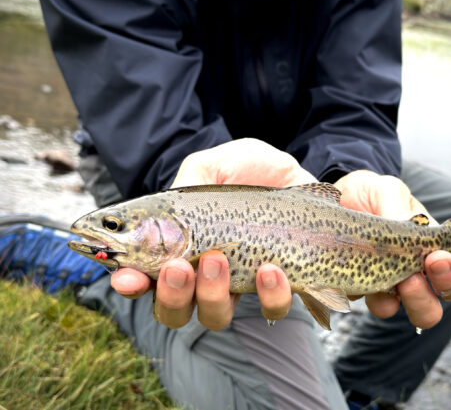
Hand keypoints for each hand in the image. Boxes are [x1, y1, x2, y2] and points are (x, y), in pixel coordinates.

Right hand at [111, 139, 313, 328]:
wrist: (294, 172)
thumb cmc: (248, 168)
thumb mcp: (214, 163)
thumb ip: (189, 178)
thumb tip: (174, 202)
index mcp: (179, 246)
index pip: (144, 276)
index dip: (130, 284)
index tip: (127, 277)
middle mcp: (203, 273)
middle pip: (173, 311)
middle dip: (170, 296)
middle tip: (178, 267)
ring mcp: (240, 282)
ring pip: (215, 317)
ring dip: (211, 296)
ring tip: (218, 260)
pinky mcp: (279, 285)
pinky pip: (272, 308)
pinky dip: (269, 295)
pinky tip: (271, 268)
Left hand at [334, 170, 450, 328]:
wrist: (335, 196)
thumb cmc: (370, 192)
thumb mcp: (386, 190)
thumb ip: (398, 204)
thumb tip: (411, 224)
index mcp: (427, 251)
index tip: (438, 258)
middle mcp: (406, 273)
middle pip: (429, 307)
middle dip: (423, 300)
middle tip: (411, 280)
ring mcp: (376, 282)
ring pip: (390, 309)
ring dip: (388, 303)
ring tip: (377, 283)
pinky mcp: (348, 283)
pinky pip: (350, 297)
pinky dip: (347, 289)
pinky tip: (340, 272)